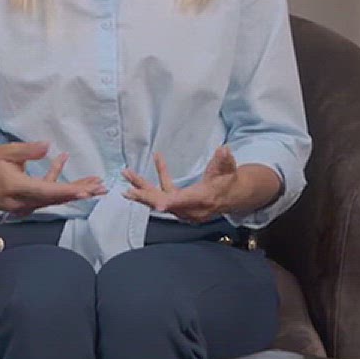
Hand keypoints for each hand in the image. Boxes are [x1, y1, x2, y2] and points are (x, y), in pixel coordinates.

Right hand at [0, 142, 103, 215]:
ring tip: (95, 182)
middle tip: (101, 189)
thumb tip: (48, 146)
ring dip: (74, 190)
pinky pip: (46, 196)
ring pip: (54, 199)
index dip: (67, 191)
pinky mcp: (26, 205)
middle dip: (80, 193)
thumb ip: (27, 150)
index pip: (46, 191)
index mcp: (17, 188)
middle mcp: (23, 202)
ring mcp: (25, 206)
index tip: (86, 191)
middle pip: (56, 199)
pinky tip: (62, 161)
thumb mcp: (4, 152)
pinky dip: (57, 183)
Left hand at [122, 146, 241, 223]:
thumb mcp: (229, 169)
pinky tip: (151, 165)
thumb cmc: (229, 181)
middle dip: (146, 197)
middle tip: (129, 191)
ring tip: (127, 174)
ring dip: (142, 189)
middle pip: (164, 203)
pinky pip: (162, 194)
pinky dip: (153, 183)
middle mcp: (191, 207)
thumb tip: (224, 150)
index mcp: (203, 198)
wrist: (232, 195)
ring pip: (159, 199)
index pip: (185, 201)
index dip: (171, 203)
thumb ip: (224, 160)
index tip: (158, 205)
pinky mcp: (179, 205)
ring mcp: (183, 208)